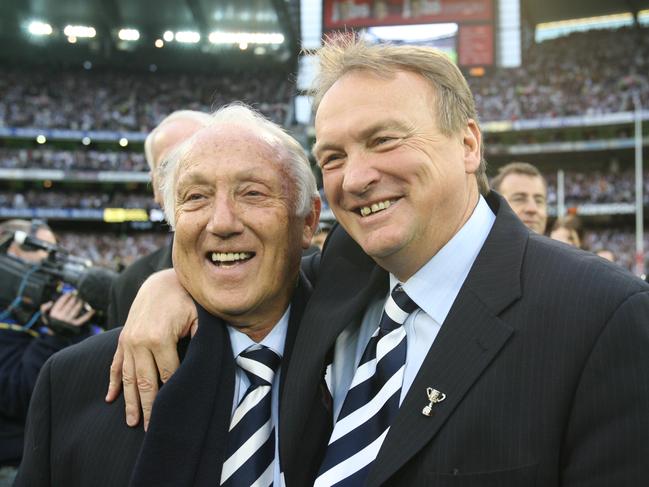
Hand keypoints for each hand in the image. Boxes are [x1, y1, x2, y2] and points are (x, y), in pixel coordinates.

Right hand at [41, 292, 94, 326]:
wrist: (54, 333)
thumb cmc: (51, 321)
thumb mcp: (44, 315)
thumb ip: (44, 307)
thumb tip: (51, 302)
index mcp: (54, 313)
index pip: (61, 302)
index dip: (66, 296)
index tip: (69, 293)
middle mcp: (61, 317)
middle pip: (70, 304)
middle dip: (74, 298)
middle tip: (77, 295)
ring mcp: (68, 321)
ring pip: (76, 310)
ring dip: (80, 303)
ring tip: (82, 299)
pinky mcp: (75, 325)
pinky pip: (82, 319)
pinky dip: (88, 315)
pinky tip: (93, 310)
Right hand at [105, 269, 197, 430]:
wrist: (161, 281)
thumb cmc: (186, 299)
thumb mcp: (199, 316)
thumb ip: (200, 340)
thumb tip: (204, 364)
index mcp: (159, 338)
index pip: (168, 375)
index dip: (173, 393)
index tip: (177, 412)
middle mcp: (139, 342)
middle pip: (145, 383)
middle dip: (150, 408)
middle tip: (153, 431)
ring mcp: (128, 341)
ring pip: (127, 378)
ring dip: (129, 402)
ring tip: (132, 423)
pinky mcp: (122, 338)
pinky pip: (115, 364)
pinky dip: (112, 382)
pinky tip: (109, 398)